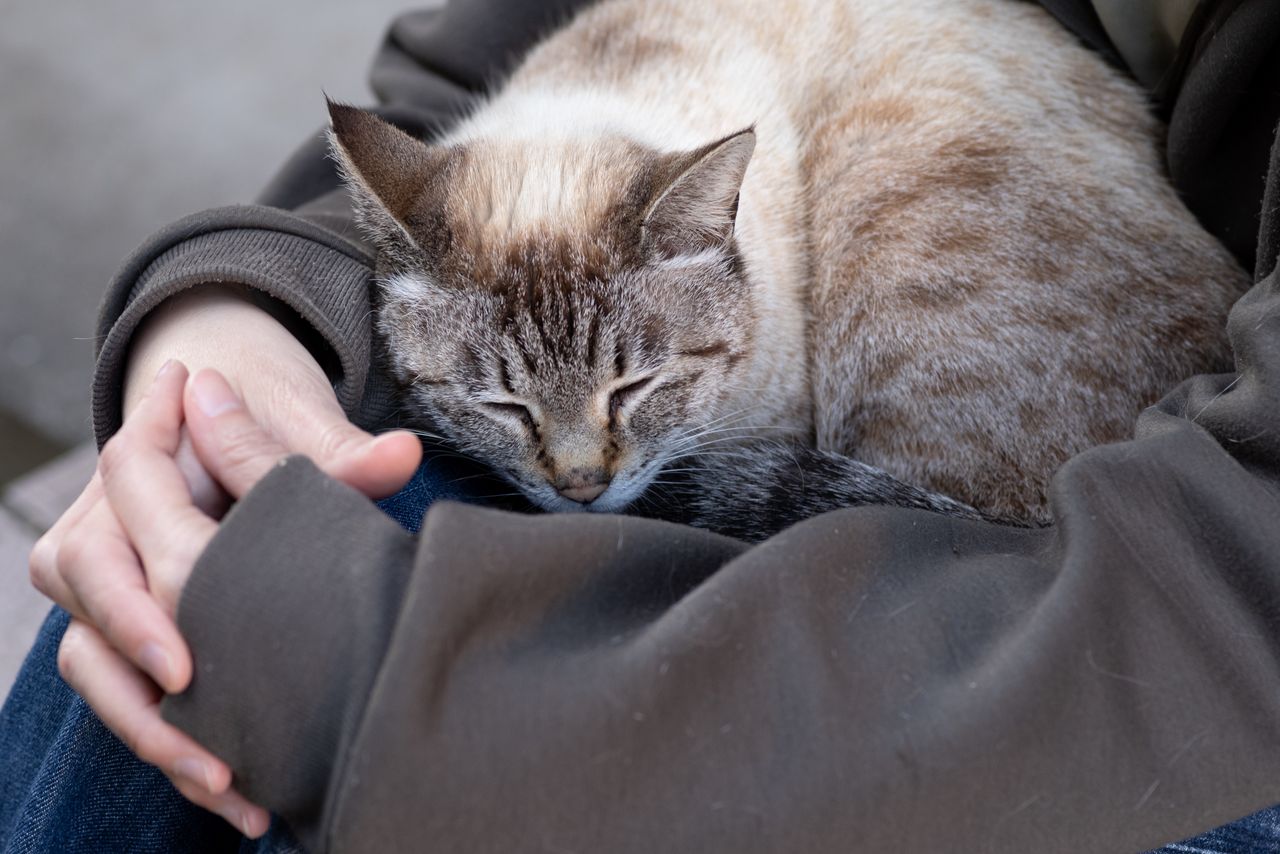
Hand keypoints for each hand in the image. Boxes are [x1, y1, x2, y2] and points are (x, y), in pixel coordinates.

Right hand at [29, 287, 420, 835]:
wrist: (229, 412)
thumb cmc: (263, 412)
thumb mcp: (297, 419)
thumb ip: (340, 448)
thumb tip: (402, 455)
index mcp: (130, 478)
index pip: (105, 550)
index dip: (133, 607)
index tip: (185, 664)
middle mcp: (106, 535)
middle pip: (89, 617)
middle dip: (138, 684)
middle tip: (206, 740)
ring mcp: (112, 586)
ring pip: (96, 666)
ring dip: (152, 731)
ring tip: (225, 781)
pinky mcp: (137, 630)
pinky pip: (130, 691)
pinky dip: (173, 741)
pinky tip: (237, 793)